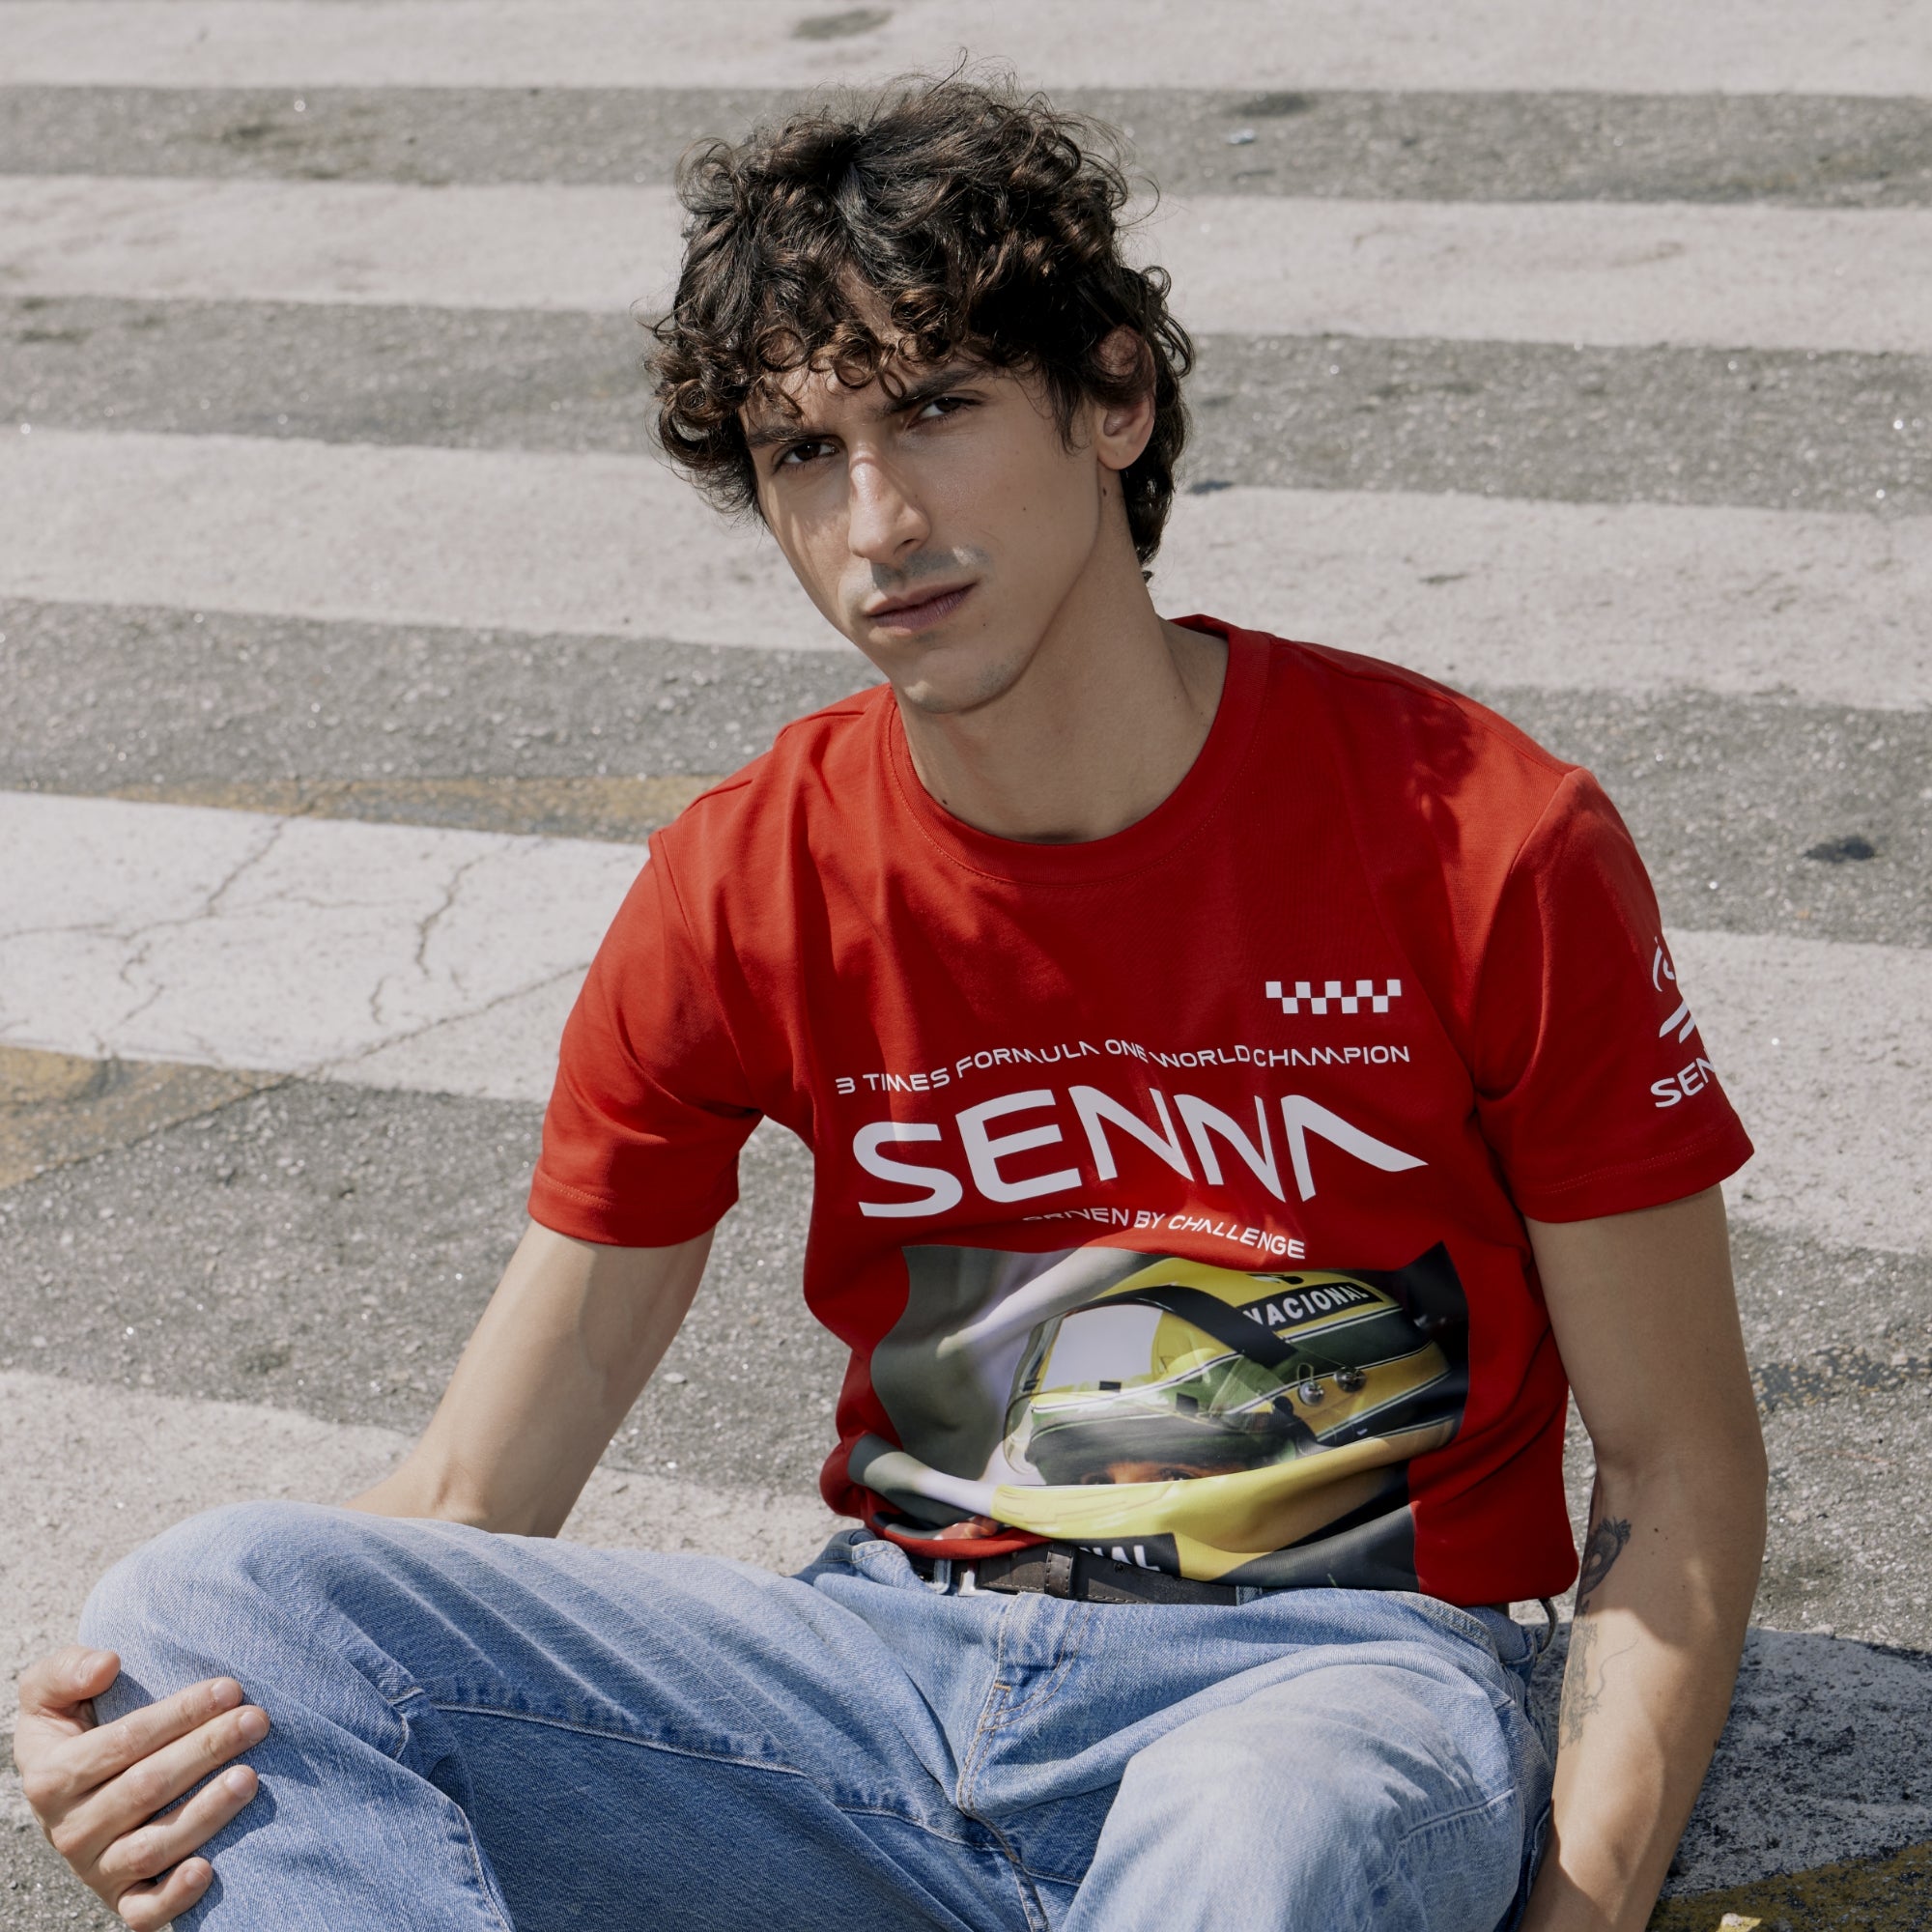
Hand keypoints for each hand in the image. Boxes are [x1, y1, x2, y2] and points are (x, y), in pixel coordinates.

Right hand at [13, 1645, 269, 1928]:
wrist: (76, 1786)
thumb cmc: (77, 1724)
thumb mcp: (50, 1694)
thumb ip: (65, 1672)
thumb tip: (107, 1664)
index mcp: (52, 1776)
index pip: (122, 1743)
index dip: (178, 1714)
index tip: (230, 1687)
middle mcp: (70, 1829)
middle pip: (145, 1788)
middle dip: (207, 1750)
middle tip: (256, 1721)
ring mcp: (97, 1868)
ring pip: (152, 1847)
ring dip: (205, 1814)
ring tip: (250, 1778)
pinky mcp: (122, 1899)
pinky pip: (144, 1910)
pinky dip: (175, 1896)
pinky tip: (209, 1869)